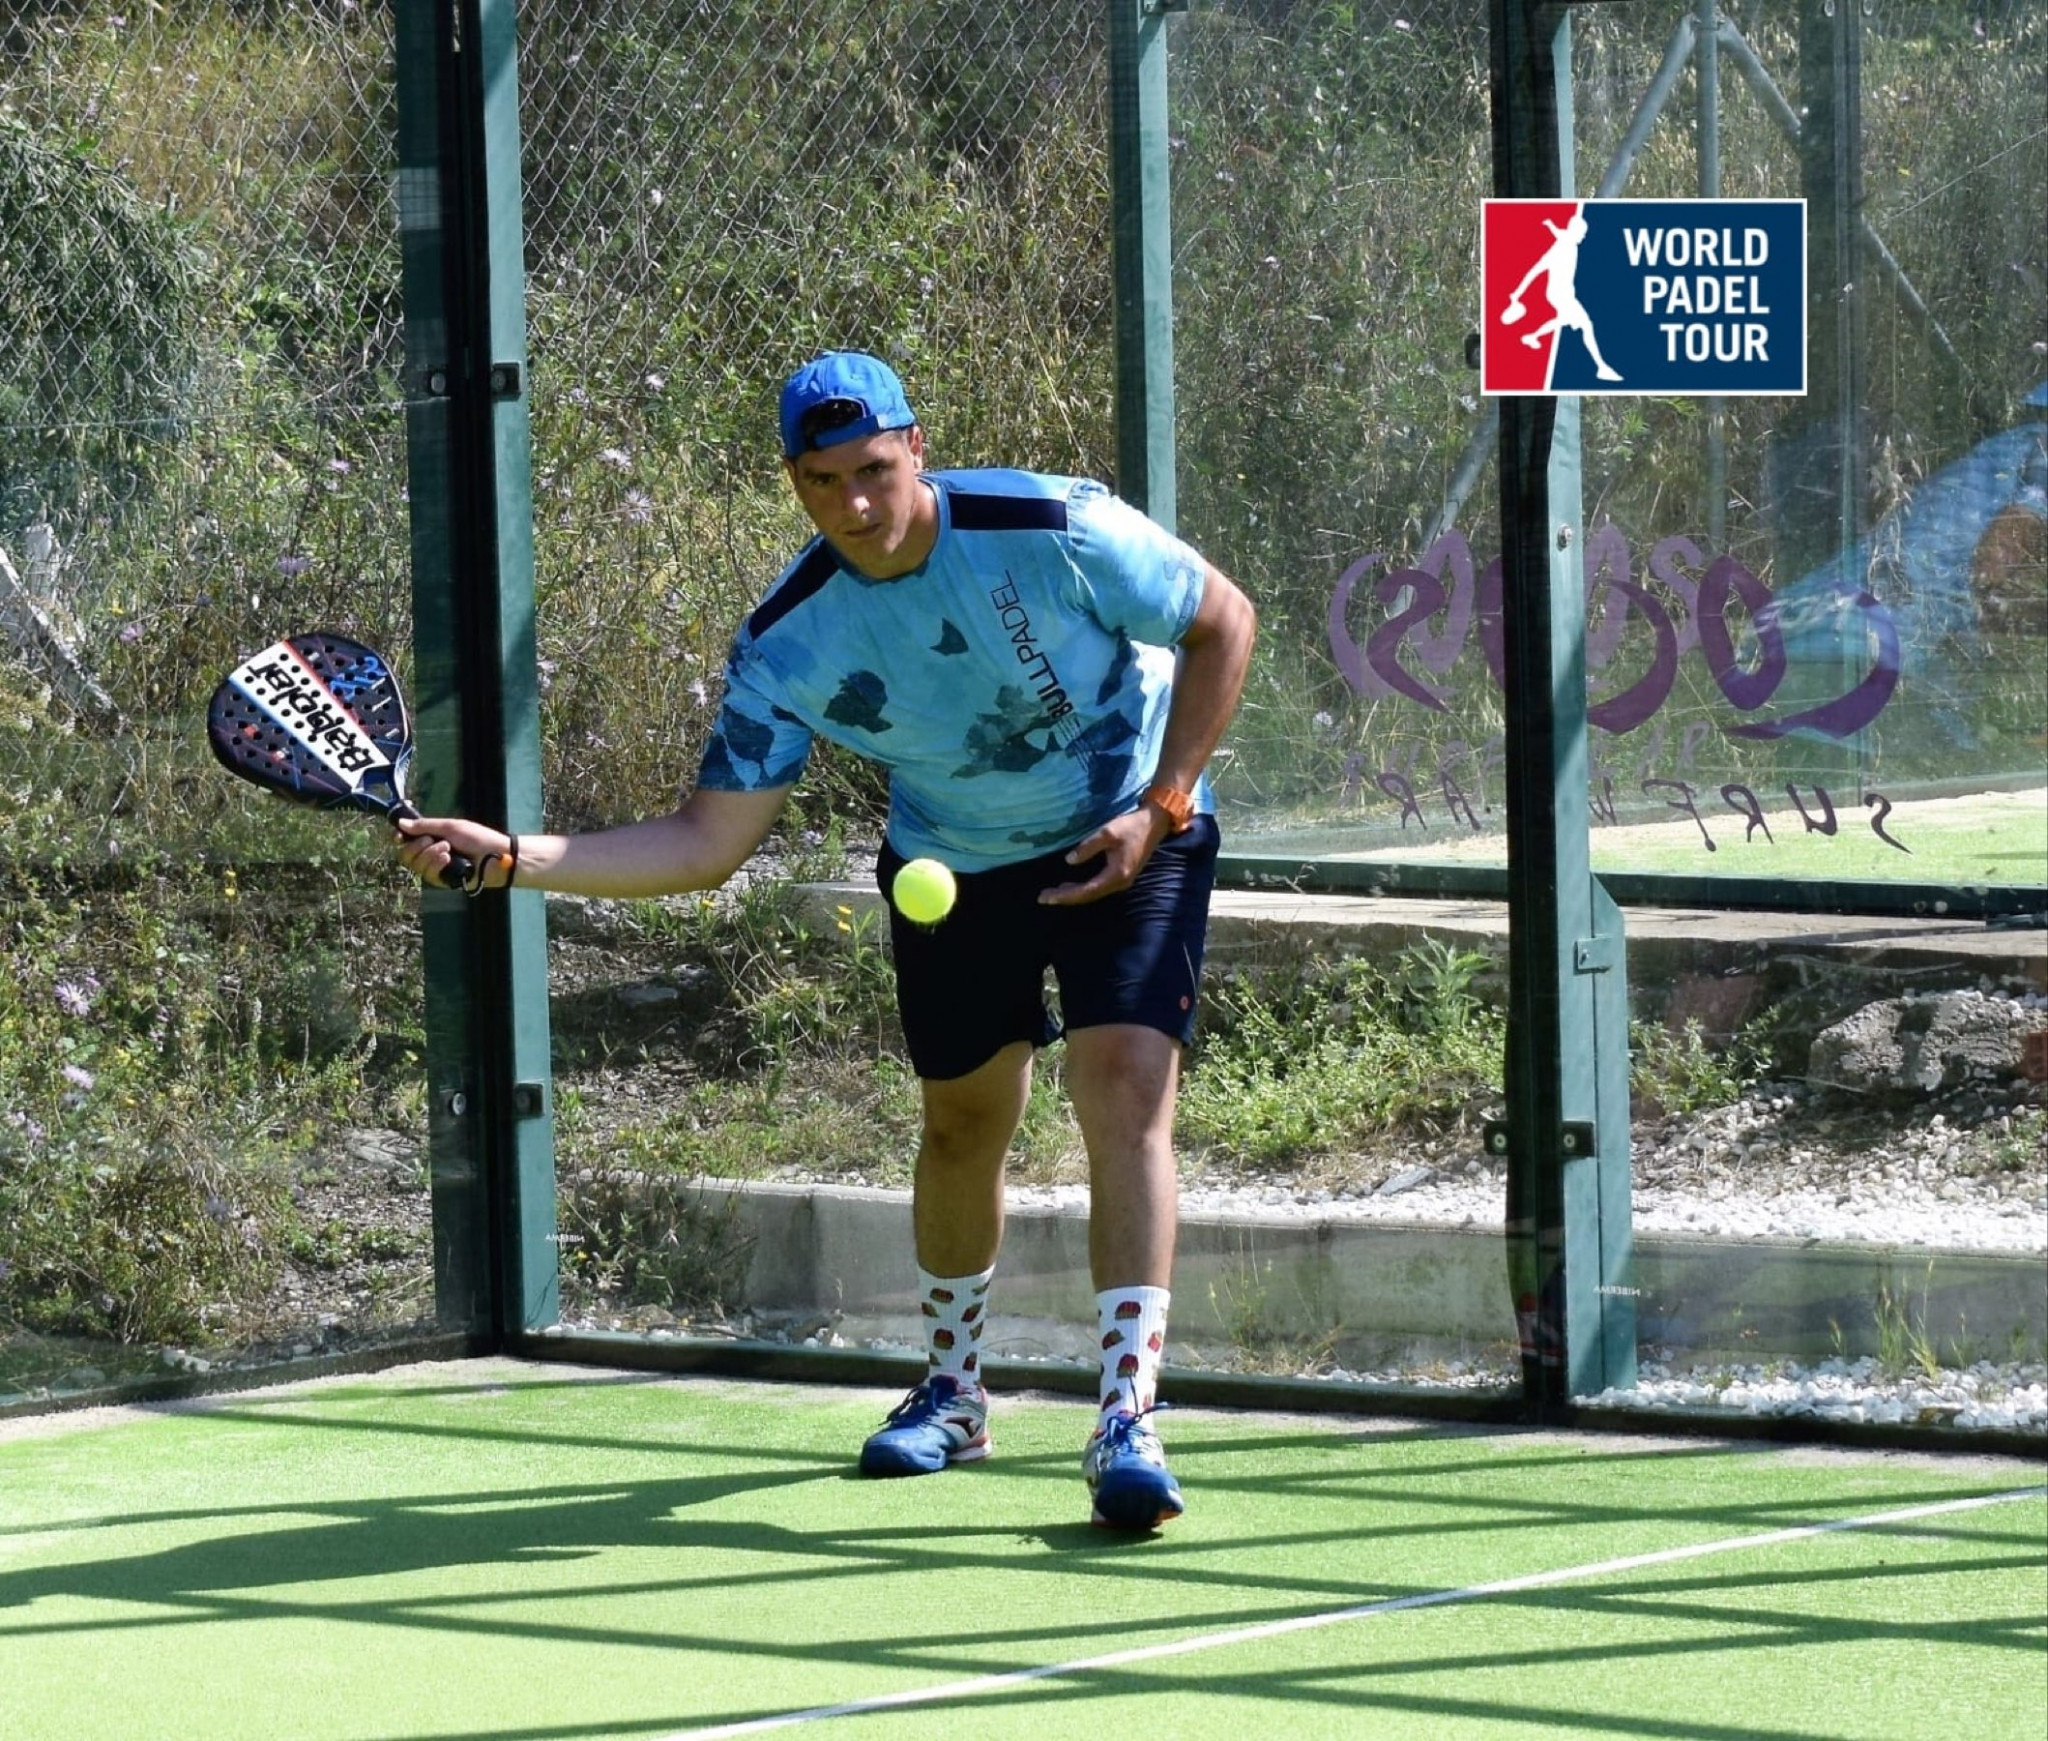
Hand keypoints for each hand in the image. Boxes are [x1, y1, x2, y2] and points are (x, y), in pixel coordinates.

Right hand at [394, 815, 511, 890]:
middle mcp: (431, 854)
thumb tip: (400, 823)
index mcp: (432, 839)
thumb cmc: (477, 838)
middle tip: (432, 840)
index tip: (398, 836)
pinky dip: (436, 865)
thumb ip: (425, 826)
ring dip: (430, 854)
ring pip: (416, 866)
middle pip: (405, 855)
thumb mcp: (450, 827)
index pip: (406, 841)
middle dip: (416, 846)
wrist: (496, 855)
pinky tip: (447, 860)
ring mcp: (437, 869)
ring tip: (448, 849)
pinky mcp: (443, 881)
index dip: (399, 839)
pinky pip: (428, 875)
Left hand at [1036, 805, 1168, 906]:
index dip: (1065, 895)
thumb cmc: (1130, 827)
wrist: (1154, 824)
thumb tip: (1069, 861)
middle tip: (1043, 897)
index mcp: (1116, 874)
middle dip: (1065, 897)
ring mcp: (1122, 882)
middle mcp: (1119, 883)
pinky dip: (1082, 889)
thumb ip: (1087, 847)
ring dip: (1072, 894)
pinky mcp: (1121, 876)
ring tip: (1053, 893)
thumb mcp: (1107, 833)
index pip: (1086, 891)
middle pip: (1088, 896)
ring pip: (1093, 894)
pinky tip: (1070, 885)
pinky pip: (1098, 888)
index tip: (1046, 897)